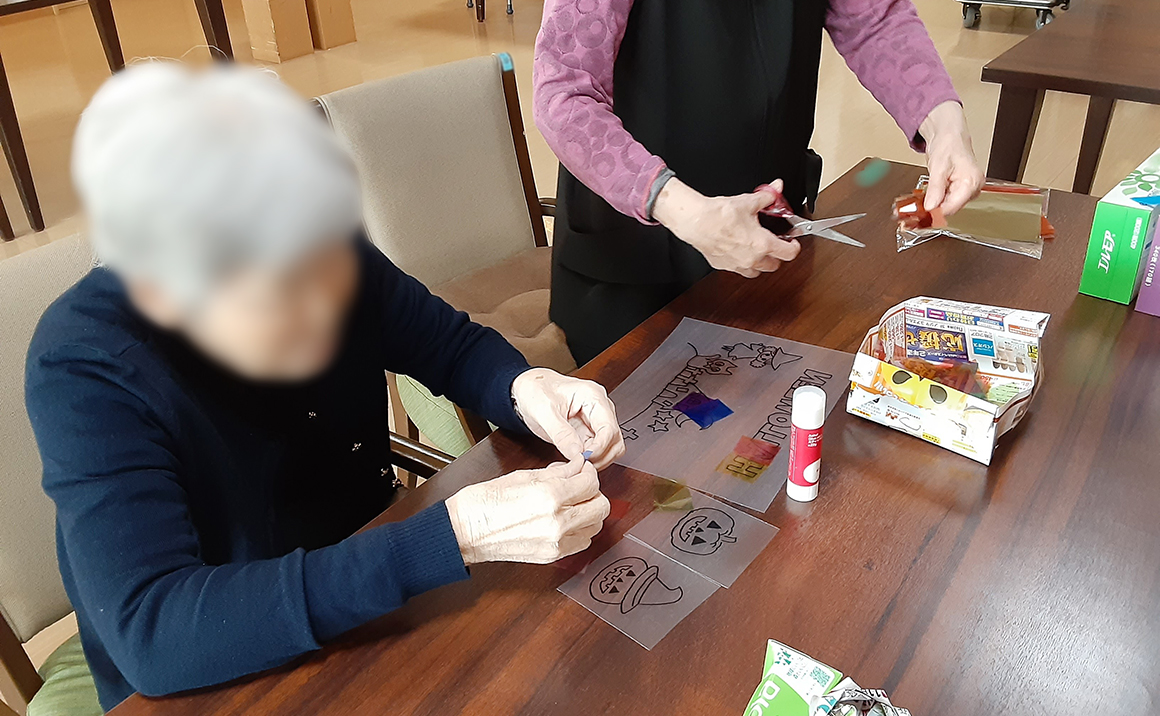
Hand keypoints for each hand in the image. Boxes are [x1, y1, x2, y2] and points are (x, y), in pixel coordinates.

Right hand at [445, 458, 610, 563]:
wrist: (464, 531)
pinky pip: (582, 542)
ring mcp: (556, 542)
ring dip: (588, 513)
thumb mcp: (523, 476)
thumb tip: (577, 467)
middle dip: (592, 493)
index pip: (591, 482)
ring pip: (595, 526)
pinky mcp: (551, 556)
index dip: (588, 473)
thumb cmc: (485, 502)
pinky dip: (580, 530)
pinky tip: (565, 521)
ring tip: (571, 505)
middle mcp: (558, 521)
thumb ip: (557, 472)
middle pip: (601, 506)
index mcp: (550, 496)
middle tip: (579, 487)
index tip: (581, 471)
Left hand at [511, 368, 624, 468]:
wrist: (527, 389)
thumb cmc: (536, 391)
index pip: (609, 428)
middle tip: (578, 463)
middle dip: (600, 456)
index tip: (583, 458)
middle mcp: (600, 409)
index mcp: (593, 396)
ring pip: (611, 449)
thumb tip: (576, 453)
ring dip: (596, 460)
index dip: (599, 448)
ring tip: (574, 462)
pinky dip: (588, 460)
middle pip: (615, 441)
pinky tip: (573, 460)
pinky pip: (597, 452)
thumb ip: (560, 432)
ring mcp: (596, 421)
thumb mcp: (543, 410)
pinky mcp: (588, 432)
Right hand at [652, 177, 800, 278]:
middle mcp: (752, 259)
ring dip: (760, 263)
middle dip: (777, 256)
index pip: (789, 254)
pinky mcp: (723, 265)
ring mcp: (737, 264)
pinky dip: (742, 262)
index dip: (794, 247)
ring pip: (756, 272)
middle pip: (774, 266)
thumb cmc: (719, 215)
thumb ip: (767, 197)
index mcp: (762, 244)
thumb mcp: (748, 202)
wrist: (696, 221)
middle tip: (775, 245)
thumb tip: (775, 189)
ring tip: (758, 251)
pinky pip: (738, 269)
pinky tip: (738, 251)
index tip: (793, 243)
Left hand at [920, 101, 984, 215]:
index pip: (952, 207)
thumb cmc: (949, 144)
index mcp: (971, 182)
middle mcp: (972, 188)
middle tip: (911, 214)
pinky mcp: (958, 190)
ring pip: (945, 206)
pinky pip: (944, 201)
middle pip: (949, 209)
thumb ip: (935, 189)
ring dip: (929, 208)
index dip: (934, 213)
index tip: (919, 217)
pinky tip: (922, 202)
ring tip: (913, 208)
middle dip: (930, 211)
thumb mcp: (938, 167)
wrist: (948, 134)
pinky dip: (932, 202)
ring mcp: (966, 190)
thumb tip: (930, 207)